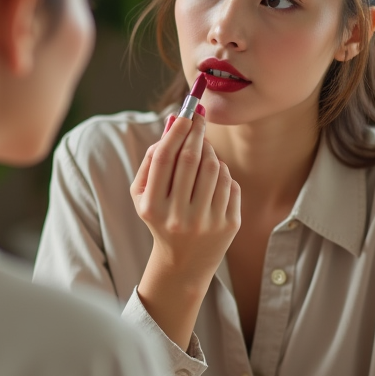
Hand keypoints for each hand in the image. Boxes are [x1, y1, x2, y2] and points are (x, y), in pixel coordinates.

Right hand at [131, 111, 240, 348]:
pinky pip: (231, 184)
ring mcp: (206, 223)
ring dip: (211, 153)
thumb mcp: (143, 196)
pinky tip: (214, 181)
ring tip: (204, 153)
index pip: (164, 160)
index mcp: (153, 208)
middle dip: (196, 132)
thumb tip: (172, 125)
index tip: (185, 112)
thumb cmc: (160, 219)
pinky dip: (224, 174)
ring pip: (215, 169)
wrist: (184, 263)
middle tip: (199, 116)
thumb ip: (151, 161)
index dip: (176, 131)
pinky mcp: (229, 225)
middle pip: (191, 160)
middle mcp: (179, 217)